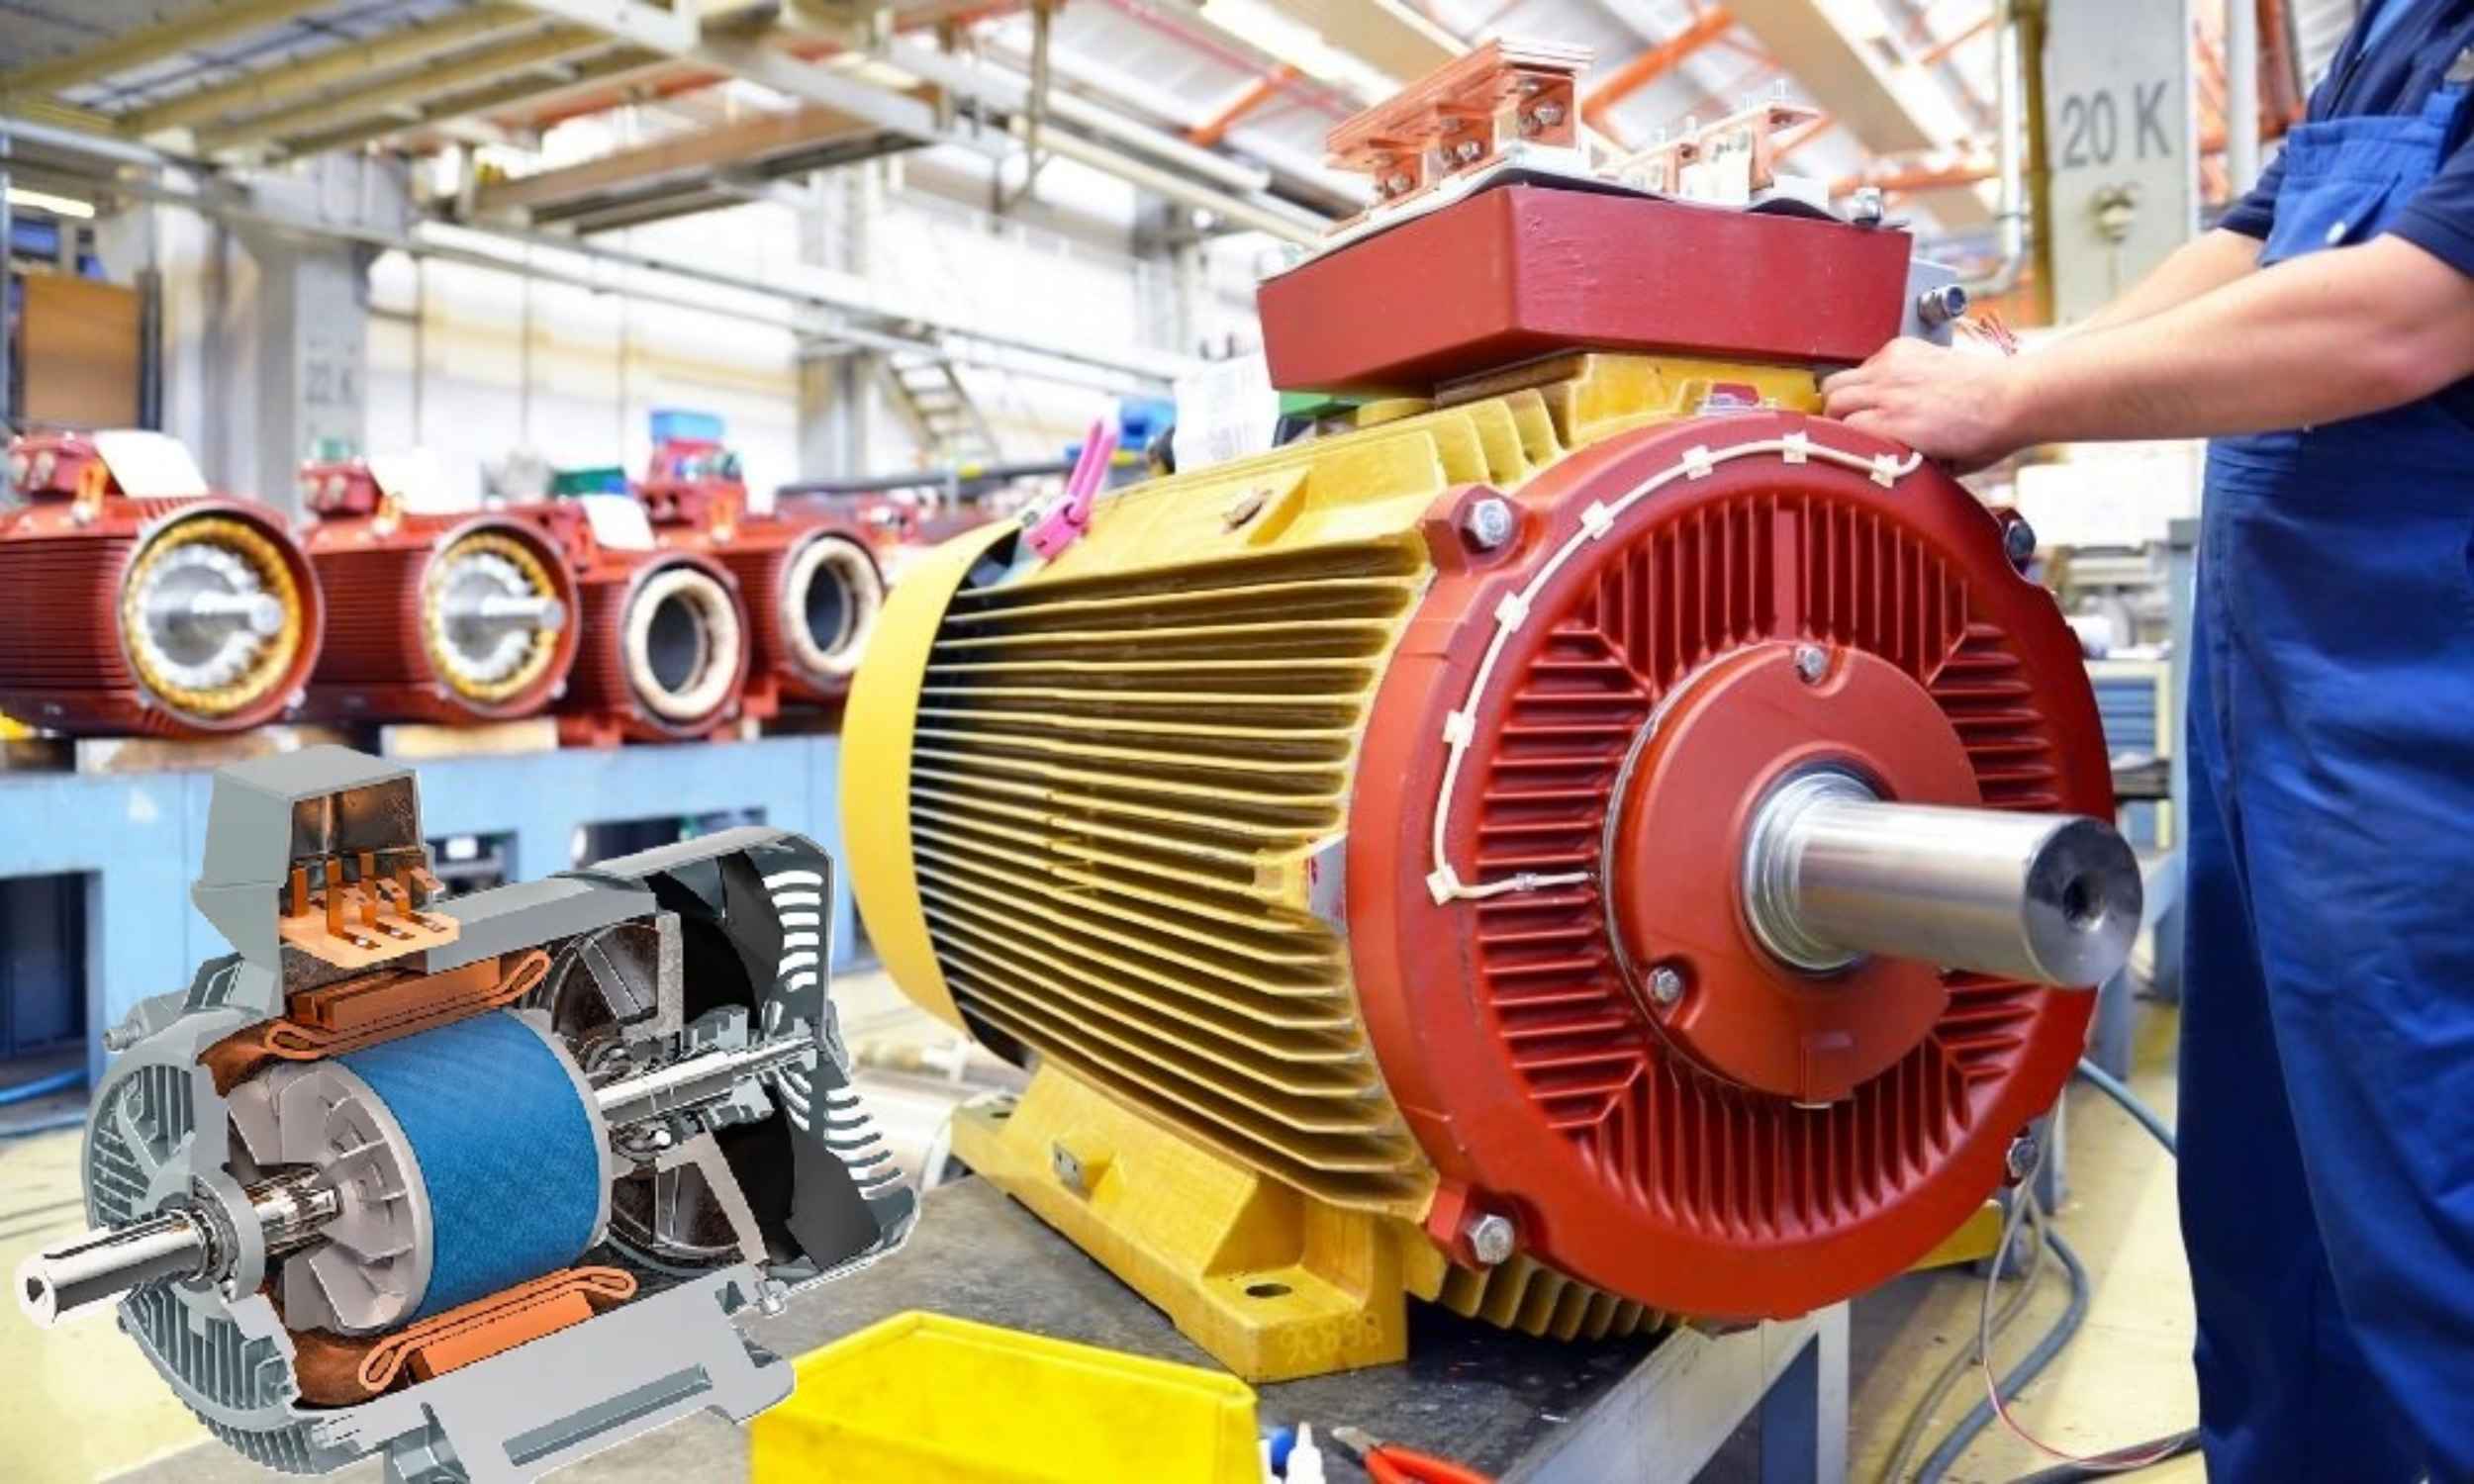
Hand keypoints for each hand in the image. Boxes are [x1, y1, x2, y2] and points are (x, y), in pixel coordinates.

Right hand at [1819, 338, 2028, 473]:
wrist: (2012, 397)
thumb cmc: (1984, 435)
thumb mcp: (1939, 468)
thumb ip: (1901, 462)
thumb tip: (1878, 463)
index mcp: (1896, 426)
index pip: (1841, 432)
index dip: (1843, 442)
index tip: (1847, 448)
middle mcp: (1890, 392)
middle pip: (1832, 401)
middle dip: (1836, 417)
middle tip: (1849, 427)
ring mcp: (1894, 366)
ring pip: (1839, 379)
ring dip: (1845, 394)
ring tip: (1861, 405)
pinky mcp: (1903, 347)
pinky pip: (1866, 361)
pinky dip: (1869, 375)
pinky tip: (1888, 385)